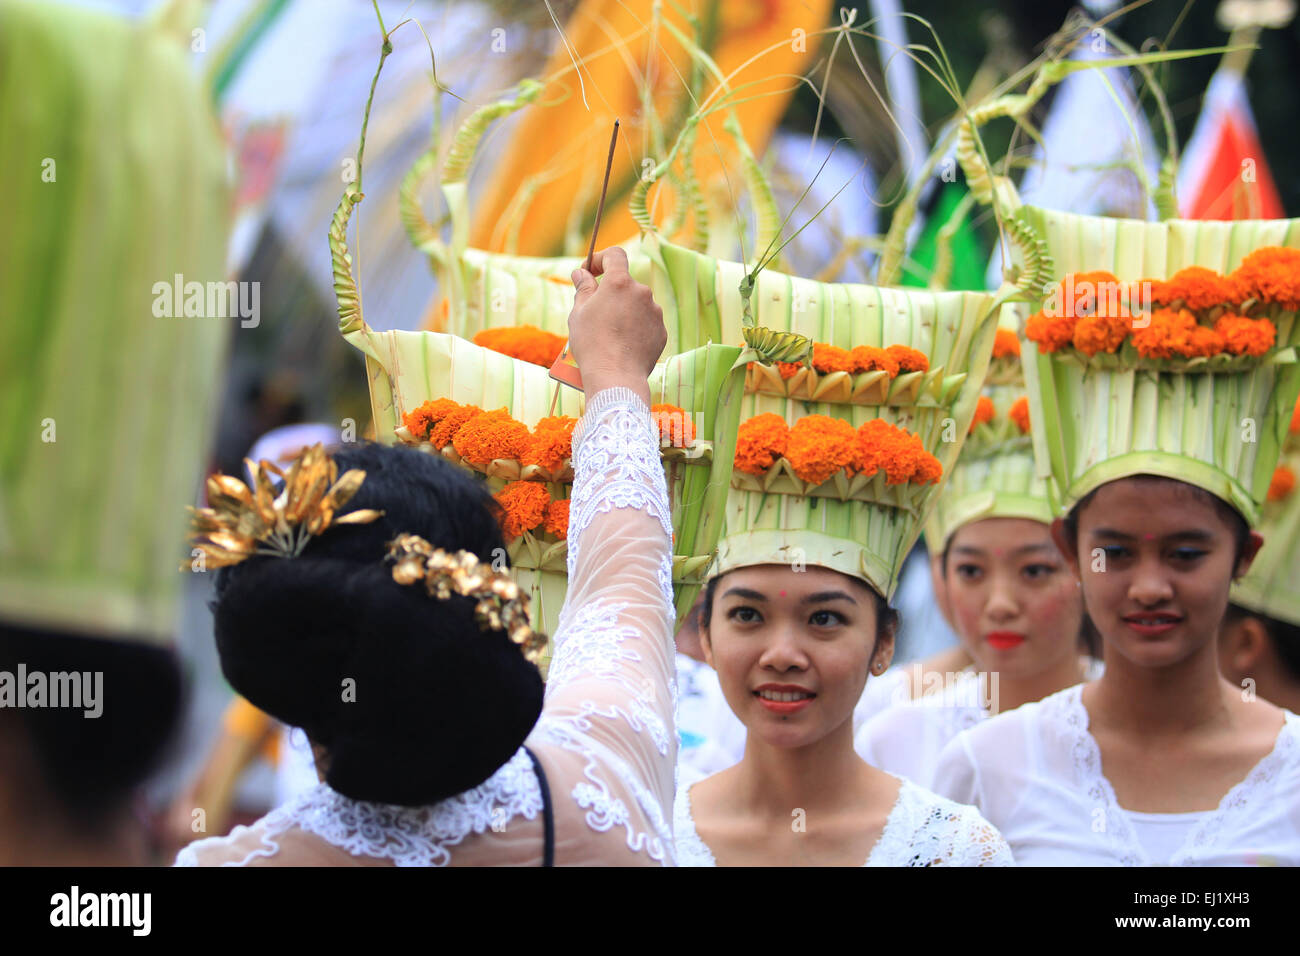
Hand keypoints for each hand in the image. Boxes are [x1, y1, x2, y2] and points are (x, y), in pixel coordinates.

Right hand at [567, 246, 666, 400]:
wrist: (615, 377)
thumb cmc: (592, 343)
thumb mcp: (579, 313)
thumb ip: (583, 288)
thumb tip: (582, 274)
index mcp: (620, 282)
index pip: (614, 255)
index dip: (600, 259)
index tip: (589, 272)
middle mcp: (642, 292)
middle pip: (625, 284)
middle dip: (611, 293)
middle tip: (595, 313)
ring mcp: (655, 312)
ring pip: (636, 305)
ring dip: (624, 312)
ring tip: (610, 334)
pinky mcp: (661, 331)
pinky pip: (646, 323)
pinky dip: (635, 328)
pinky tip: (623, 344)